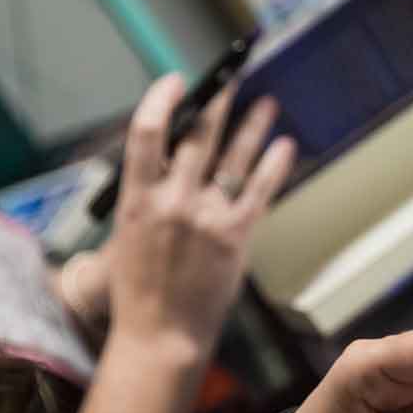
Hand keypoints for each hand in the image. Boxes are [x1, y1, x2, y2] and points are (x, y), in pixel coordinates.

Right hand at [104, 74, 293, 356]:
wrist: (162, 335)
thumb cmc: (138, 291)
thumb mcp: (127, 237)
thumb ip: (147, 199)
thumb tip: (169, 163)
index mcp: (137, 200)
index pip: (147, 134)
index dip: (161, 100)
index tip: (176, 82)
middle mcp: (174, 201)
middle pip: (198, 136)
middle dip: (216, 102)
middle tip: (230, 77)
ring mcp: (208, 217)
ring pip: (234, 157)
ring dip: (252, 126)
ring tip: (267, 102)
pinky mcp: (236, 236)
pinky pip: (260, 190)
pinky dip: (275, 165)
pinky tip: (286, 146)